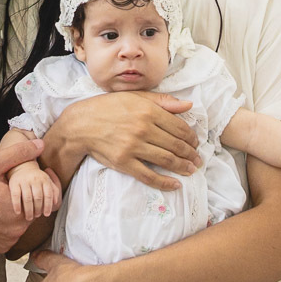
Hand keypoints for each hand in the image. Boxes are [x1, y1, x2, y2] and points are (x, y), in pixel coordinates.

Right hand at [0, 140, 43, 251]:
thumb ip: (18, 154)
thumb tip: (40, 145)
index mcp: (18, 209)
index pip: (42, 195)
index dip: (38, 182)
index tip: (29, 174)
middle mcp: (16, 229)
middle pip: (33, 208)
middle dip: (26, 195)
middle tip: (8, 184)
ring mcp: (8, 240)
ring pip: (22, 221)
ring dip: (16, 209)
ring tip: (0, 196)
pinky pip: (11, 232)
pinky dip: (7, 222)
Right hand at [9, 161, 61, 222]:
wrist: (23, 168)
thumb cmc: (37, 179)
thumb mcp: (47, 181)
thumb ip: (54, 191)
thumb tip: (55, 202)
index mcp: (44, 179)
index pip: (48, 194)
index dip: (48, 206)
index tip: (46, 214)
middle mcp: (35, 179)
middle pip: (38, 198)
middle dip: (38, 209)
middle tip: (36, 215)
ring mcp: (24, 180)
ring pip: (27, 198)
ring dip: (29, 210)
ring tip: (29, 217)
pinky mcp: (14, 183)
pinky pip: (16, 196)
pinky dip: (17, 205)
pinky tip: (18, 212)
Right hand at [65, 91, 200, 190]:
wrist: (82, 124)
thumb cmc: (109, 107)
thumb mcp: (135, 97)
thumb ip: (162, 101)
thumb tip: (188, 105)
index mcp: (148, 110)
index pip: (178, 126)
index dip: (190, 137)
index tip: (195, 143)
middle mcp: (143, 128)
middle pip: (175, 145)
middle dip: (190, 154)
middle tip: (198, 160)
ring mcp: (134, 146)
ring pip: (166, 160)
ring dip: (183, 167)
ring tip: (191, 170)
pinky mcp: (125, 163)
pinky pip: (149, 176)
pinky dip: (165, 182)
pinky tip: (175, 184)